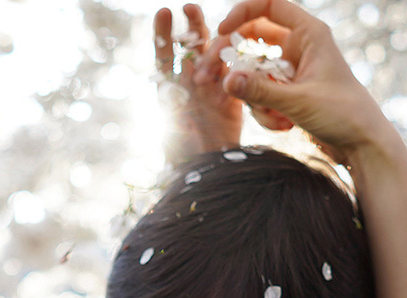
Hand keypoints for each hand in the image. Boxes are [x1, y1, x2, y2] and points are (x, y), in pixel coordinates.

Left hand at [155, 4, 242, 161]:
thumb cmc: (182, 153)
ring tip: (219, 28)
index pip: (165, 55)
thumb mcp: (170, 129)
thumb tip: (176, 76)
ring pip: (216, 56)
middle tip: (190, 7)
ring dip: (216, 40)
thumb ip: (172, 104)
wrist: (206, 170)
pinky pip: (236, 74)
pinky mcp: (233, 95)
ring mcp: (213, 87)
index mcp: (171, 88)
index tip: (164, 12)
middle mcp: (191, 83)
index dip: (164, 34)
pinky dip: (238, 61)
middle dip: (192, 26)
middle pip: (191, 48)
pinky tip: (242, 49)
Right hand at [208, 0, 403, 166]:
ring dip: (256, 98)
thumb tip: (227, 80)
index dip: (241, 13)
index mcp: (309, 34)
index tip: (222, 32)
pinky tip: (283, 127)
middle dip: (237, 64)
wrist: (363, 144)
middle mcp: (300, 47)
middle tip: (217, 79)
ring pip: (255, 74)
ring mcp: (293, 71)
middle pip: (253, 40)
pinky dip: (265, 112)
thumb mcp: (298, 102)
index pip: (269, 5)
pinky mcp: (290, 92)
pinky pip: (263, 95)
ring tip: (275, 118)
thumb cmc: (343, 114)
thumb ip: (261, 91)